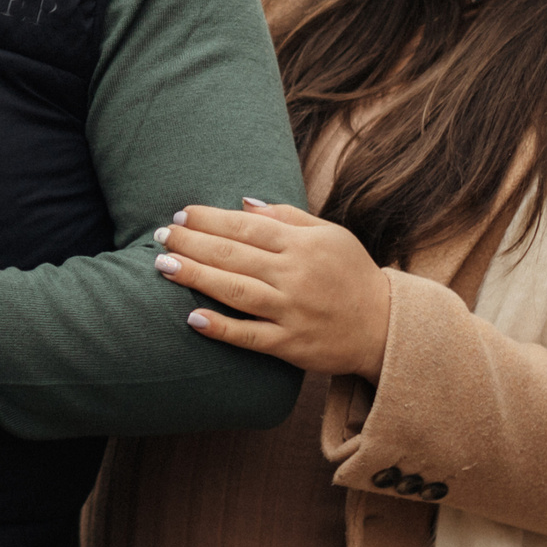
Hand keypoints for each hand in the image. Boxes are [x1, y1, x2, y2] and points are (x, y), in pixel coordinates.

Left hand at [154, 199, 391, 379]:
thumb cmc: (352, 273)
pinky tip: (193, 318)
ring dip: (197, 278)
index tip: (181, 214)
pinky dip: (222, 328)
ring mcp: (292, 311)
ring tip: (164, 265)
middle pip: (234, 255)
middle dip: (193, 243)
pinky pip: (251, 336)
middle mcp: (295, 276)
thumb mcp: (329, 234)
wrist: (385, 326)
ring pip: (237, 291)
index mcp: (302, 245)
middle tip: (161, 235)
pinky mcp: (291, 345)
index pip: (247, 226)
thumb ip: (287, 217)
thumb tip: (243, 202)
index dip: (210, 218)